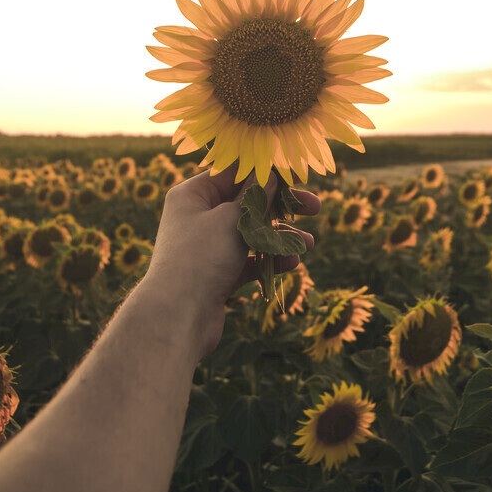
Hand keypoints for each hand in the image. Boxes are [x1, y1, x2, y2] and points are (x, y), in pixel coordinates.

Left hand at [145, 163, 319, 357]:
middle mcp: (198, 218)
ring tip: (308, 244)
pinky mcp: (216, 274)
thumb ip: (255, 196)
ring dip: (280, 237)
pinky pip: (248, 260)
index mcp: (193, 195)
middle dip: (281, 206)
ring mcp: (207, 247)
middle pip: (246, 204)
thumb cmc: (200, 258)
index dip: (266, 173)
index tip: (297, 175)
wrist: (177, 318)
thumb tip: (271, 175)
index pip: (233, 174)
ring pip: (251, 234)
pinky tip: (291, 263)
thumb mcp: (232, 219)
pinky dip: (269, 259)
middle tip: (314, 206)